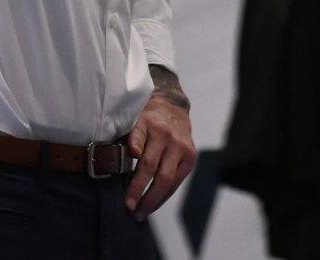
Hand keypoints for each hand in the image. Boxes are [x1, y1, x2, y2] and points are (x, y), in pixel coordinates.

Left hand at [124, 67, 194, 220]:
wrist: (173, 107)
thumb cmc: (148, 117)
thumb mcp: (135, 120)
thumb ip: (132, 137)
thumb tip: (132, 154)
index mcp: (151, 125)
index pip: (141, 150)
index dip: (136, 171)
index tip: (128, 189)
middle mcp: (169, 137)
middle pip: (156, 170)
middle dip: (142, 192)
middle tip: (130, 207)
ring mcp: (182, 148)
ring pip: (168, 180)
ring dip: (154, 199)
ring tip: (140, 212)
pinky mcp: (190, 157)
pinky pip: (176, 181)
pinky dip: (164, 195)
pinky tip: (153, 204)